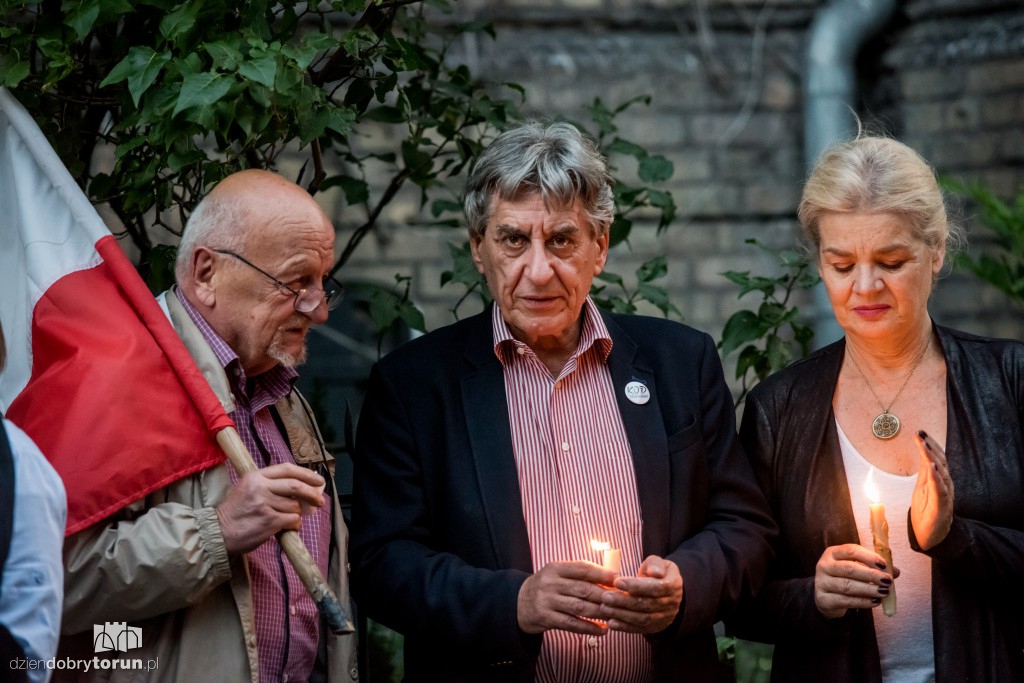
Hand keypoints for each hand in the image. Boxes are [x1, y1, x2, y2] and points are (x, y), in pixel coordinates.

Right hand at [216, 463, 325, 554]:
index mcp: (255, 476)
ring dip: (297, 514)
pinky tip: (287, 528)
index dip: (306, 474)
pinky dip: (294, 525)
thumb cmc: (234, 514)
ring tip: (288, 519)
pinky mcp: (269, 521)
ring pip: (295, 506)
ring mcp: (265, 504)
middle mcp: (261, 487)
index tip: (318, 480)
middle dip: (312, 493)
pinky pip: (292, 520)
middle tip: (320, 501)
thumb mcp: (247, 489)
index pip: (287, 469)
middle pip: (296, 485)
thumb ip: (269, 485)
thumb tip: (300, 488)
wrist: (217, 533)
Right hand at [517, 562, 613, 635]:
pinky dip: (588, 627)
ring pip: (579, 607)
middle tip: (621, 600)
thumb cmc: (546, 586)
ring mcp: (547, 601)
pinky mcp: (546, 618)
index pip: (582, 568)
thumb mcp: (557, 574)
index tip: (617, 579)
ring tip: (614, 615)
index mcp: (555, 568)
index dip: (601, 573)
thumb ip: (578, 574)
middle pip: (583, 589)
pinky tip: (602, 630)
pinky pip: (571, 624)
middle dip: (604, 595)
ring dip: (599, 612)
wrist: (518, 603)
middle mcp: (550, 583)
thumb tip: (609, 576)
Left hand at [600, 556, 682, 633]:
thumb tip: (655, 572)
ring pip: (642, 619)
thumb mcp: (657, 562)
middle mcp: (672, 603)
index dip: (636, 586)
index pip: (656, 587)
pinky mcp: (655, 627)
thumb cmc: (655, 572)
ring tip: (604, 608)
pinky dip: (624, 627)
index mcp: (674, 585)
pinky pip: (640, 628)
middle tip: (605, 597)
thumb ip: (655, 564)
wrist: (664, 590)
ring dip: (622, 615)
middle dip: (624, 601)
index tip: (617, 582)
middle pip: (647, 605)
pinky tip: (611, 623)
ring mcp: (664, 618)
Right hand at [814, 544, 894, 618]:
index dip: (868, 557)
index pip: (850, 550)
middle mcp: (824, 565)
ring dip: (868, 589)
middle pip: (849, 568)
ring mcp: (822, 583)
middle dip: (871, 575)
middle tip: (887, 580)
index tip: (884, 565)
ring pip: (847, 586)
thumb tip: (895, 571)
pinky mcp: (824, 599)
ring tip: (884, 592)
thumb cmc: (843, 578)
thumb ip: (874, 567)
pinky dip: (862, 602)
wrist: (825, 597)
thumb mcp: (856, 568)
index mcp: (832, 553)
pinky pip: (845, 601)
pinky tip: (875, 602)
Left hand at [910, 430, 954, 549]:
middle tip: (920, 434)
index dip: (929, 444)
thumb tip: (922, 450)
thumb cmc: (927, 510)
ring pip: (941, 473)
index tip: (920, 432)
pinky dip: (937, 478)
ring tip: (924, 446)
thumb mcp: (922, 486)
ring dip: (932, 458)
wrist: (931, 536)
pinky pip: (940, 491)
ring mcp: (944, 495)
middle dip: (931, 447)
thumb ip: (924, 469)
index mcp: (939, 479)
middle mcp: (945, 485)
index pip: (936, 458)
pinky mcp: (941, 507)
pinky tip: (933, 468)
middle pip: (940, 462)